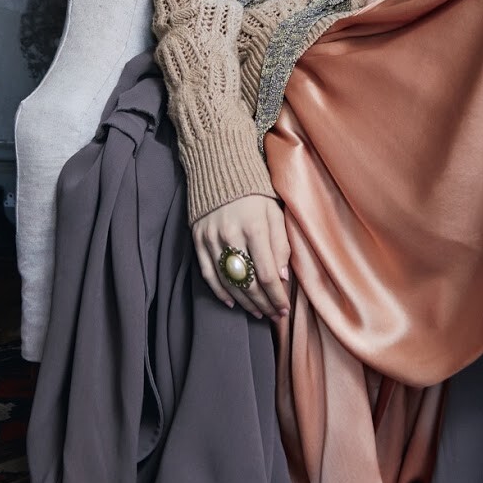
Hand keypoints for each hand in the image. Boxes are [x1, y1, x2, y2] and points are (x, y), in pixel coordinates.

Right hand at [192, 193, 291, 321]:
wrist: (220, 166)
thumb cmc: (256, 191)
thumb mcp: (275, 211)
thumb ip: (281, 245)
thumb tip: (282, 278)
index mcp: (254, 227)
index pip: (266, 274)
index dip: (276, 297)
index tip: (284, 310)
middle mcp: (231, 235)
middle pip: (247, 282)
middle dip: (263, 304)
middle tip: (274, 316)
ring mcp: (211, 238)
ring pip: (228, 281)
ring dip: (244, 302)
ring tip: (258, 313)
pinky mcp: (198, 239)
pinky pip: (208, 273)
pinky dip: (220, 291)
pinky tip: (232, 302)